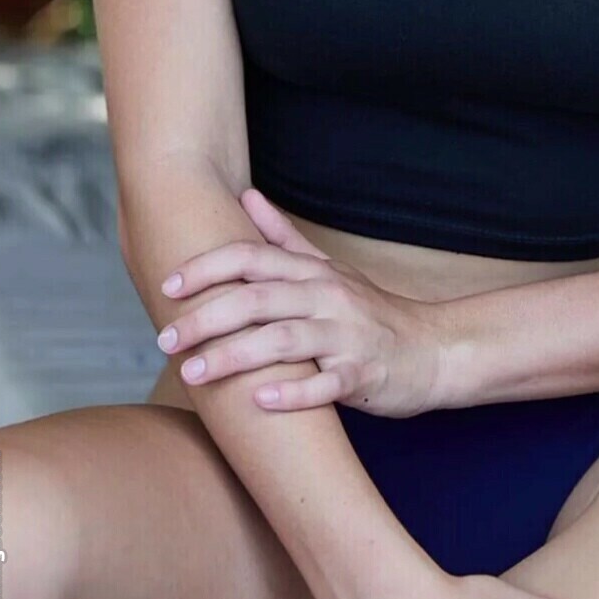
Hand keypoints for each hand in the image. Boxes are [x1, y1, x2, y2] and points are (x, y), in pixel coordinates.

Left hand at [156, 188, 448, 416]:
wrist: (433, 349)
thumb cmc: (370, 312)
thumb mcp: (328, 268)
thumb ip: (283, 237)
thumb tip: (245, 196)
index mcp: (314, 272)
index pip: (253, 257)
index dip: (208, 268)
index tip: (168, 286)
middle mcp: (328, 297)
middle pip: (260, 298)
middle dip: (207, 317)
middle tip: (165, 338)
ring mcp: (347, 336)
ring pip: (286, 340)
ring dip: (236, 356)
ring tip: (194, 373)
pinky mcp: (363, 374)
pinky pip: (326, 383)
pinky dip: (294, 392)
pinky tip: (260, 402)